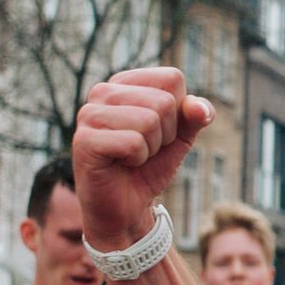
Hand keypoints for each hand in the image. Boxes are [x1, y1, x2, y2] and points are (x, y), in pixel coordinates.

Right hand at [73, 67, 213, 246]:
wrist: (128, 205)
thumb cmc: (150, 166)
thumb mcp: (181, 137)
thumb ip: (195, 115)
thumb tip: (200, 108)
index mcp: (125, 83)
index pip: (172, 78)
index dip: (178, 112)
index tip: (160, 131)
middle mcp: (103, 91)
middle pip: (164, 101)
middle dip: (166, 134)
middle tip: (145, 148)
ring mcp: (89, 114)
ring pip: (149, 121)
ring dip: (151, 148)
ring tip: (133, 156)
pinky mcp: (84, 139)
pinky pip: (133, 143)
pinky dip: (137, 159)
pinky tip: (121, 163)